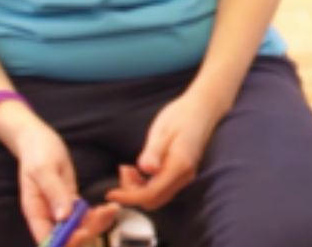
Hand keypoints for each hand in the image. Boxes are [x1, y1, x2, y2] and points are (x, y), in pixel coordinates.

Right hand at [0, 106, 117, 246]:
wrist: (39, 139)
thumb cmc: (37, 152)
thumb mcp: (44, 169)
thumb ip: (54, 192)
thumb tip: (63, 217)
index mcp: (35, 211)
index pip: (47, 238)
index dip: (65, 241)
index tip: (83, 232)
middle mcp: (47, 215)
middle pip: (65, 237)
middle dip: (86, 231)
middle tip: (104, 213)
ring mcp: (59, 209)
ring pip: (77, 227)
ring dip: (95, 224)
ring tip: (110, 209)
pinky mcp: (69, 201)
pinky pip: (83, 215)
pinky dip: (96, 215)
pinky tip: (108, 207)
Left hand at [106, 92, 220, 211]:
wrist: (201, 110)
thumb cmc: (180, 116)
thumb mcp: (162, 131)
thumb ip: (153, 152)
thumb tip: (146, 169)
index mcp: (179, 166)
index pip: (151, 194)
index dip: (128, 197)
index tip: (110, 193)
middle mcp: (184, 176)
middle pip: (153, 200)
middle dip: (132, 192)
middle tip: (124, 169)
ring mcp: (184, 177)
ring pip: (157, 197)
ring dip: (138, 189)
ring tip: (129, 168)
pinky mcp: (181, 175)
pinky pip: (161, 189)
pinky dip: (146, 185)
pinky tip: (140, 169)